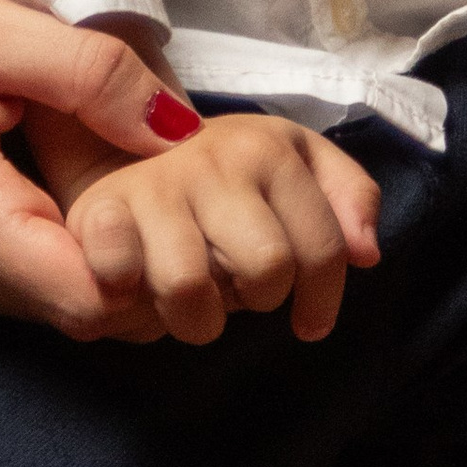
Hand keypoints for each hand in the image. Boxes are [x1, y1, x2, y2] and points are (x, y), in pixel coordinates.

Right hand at [0, 0, 189, 337]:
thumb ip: (90, 75)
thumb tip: (181, 129)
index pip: (89, 302)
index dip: (154, 264)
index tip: (189, 204)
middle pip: (83, 316)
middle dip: (147, 269)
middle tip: (187, 195)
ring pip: (55, 306)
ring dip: (113, 264)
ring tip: (149, 188)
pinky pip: (23, 286)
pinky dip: (72, 255)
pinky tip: (96, 194)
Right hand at [41, 109, 383, 345]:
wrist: (125, 143)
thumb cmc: (227, 173)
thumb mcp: (297, 163)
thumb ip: (346, 197)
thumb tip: (367, 253)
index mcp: (270, 148)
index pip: (321, 248)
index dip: (322, 300)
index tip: (309, 323)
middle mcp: (214, 158)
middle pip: (265, 270)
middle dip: (258, 301)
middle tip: (240, 293)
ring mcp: (154, 184)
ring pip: (192, 289)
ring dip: (196, 318)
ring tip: (195, 304)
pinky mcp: (99, 211)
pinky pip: (119, 278)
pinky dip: (128, 302)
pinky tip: (138, 294)